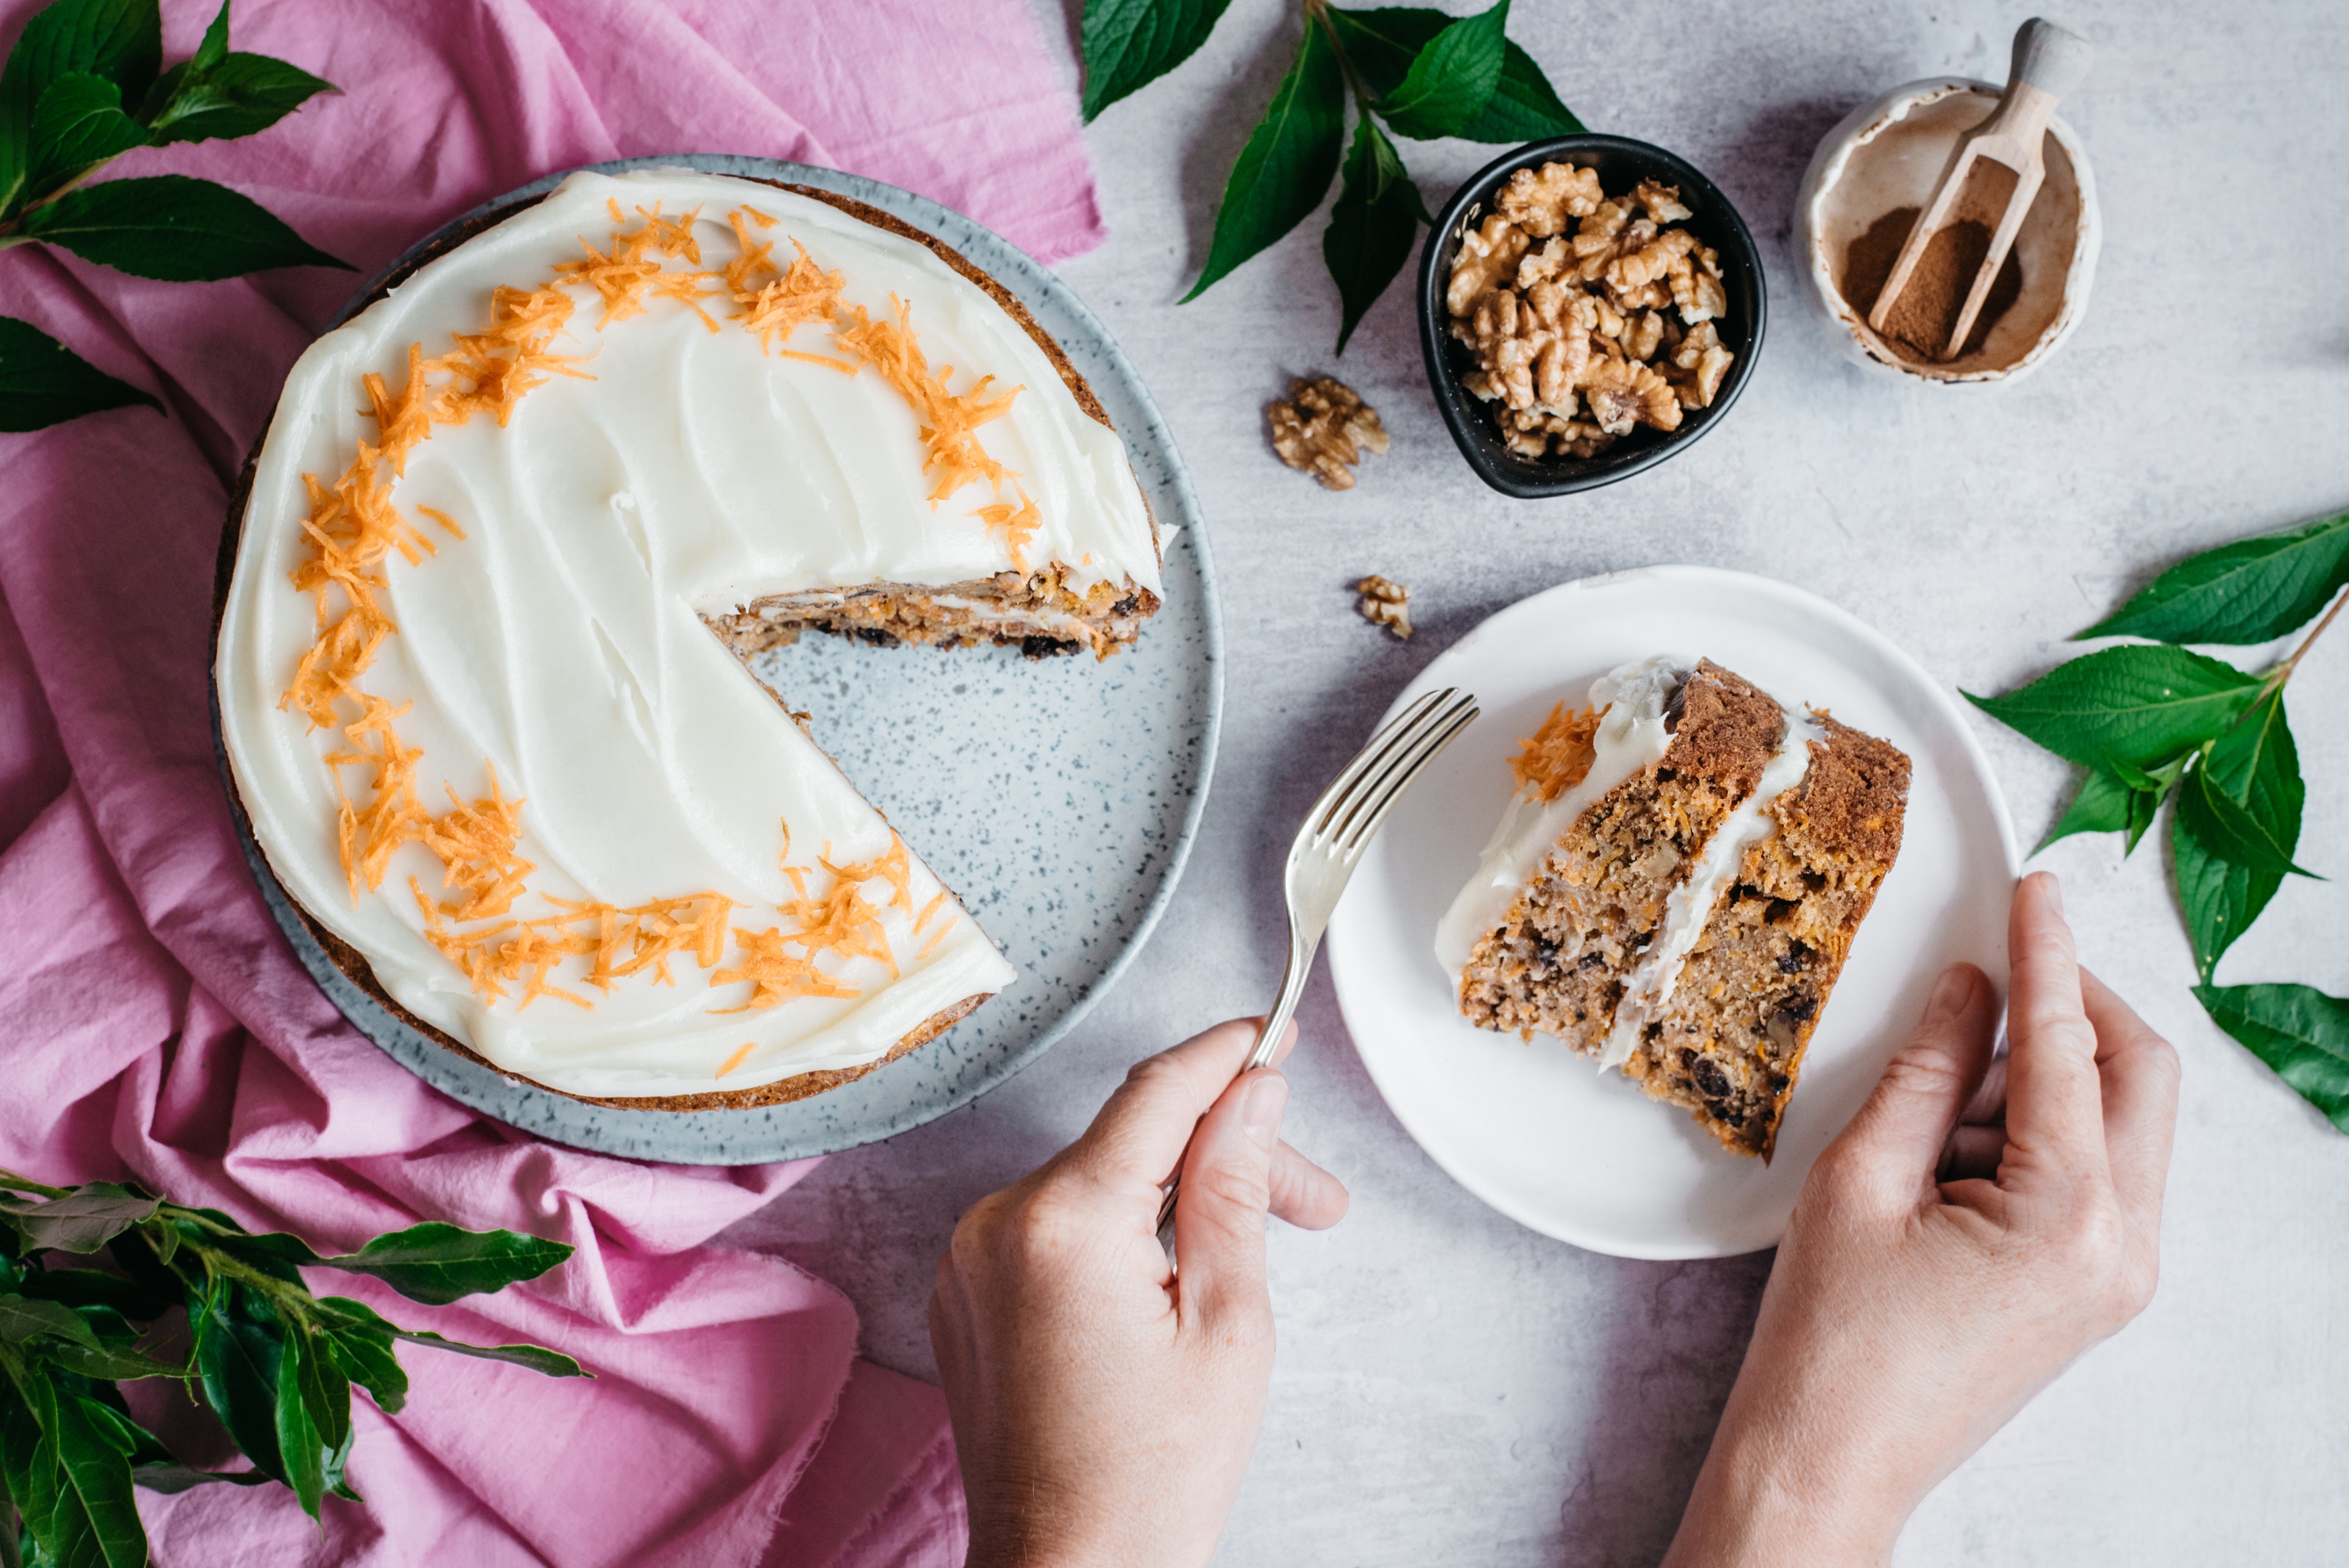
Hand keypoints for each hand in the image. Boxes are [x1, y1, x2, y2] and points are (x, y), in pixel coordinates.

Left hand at [930, 1018, 1349, 1567]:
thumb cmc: (1152, 1477)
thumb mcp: (1229, 1323)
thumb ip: (1233, 1189)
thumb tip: (1249, 1093)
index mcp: (1063, 1222)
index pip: (1157, 1094)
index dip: (1225, 1056)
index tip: (1275, 1035)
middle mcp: (997, 1222)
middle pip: (1134, 1142)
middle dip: (1228, 1158)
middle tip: (1315, 1203)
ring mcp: (970, 1258)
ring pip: (1097, 1183)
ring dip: (1177, 1200)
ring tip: (1251, 1257)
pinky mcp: (966, 1292)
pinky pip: (1054, 1225)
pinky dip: (1118, 1233)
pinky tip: (1175, 1280)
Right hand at [1664, 871, 2179, 1566]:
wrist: (1830, 1457)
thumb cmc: (1830, 1338)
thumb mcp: (1860, 1179)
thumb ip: (1929, 1070)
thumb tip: (1972, 987)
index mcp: (2070, 1216)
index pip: (2072, 1046)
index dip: (2047, 953)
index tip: (2034, 887)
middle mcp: (2124, 1247)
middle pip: (2142, 1075)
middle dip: (2075, 1007)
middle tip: (1996, 970)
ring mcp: (2121, 1273)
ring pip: (2123, 1121)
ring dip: (2044, 1081)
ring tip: (1929, 1121)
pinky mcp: (2097, 1288)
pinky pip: (2097, 1172)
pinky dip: (2039, 1134)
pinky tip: (1950, 1158)